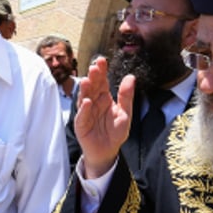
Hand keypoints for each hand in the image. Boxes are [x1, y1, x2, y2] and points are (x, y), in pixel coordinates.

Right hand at [74, 56, 133, 177]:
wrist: (108, 152)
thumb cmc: (115, 133)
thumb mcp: (125, 114)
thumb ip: (126, 96)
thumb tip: (130, 77)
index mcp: (105, 98)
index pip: (102, 81)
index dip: (101, 71)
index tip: (102, 60)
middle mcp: (94, 102)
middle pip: (92, 87)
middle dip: (92, 77)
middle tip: (94, 67)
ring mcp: (86, 112)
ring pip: (84, 98)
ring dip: (85, 90)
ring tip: (86, 80)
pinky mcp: (81, 124)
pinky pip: (82, 115)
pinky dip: (84, 109)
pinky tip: (87, 102)